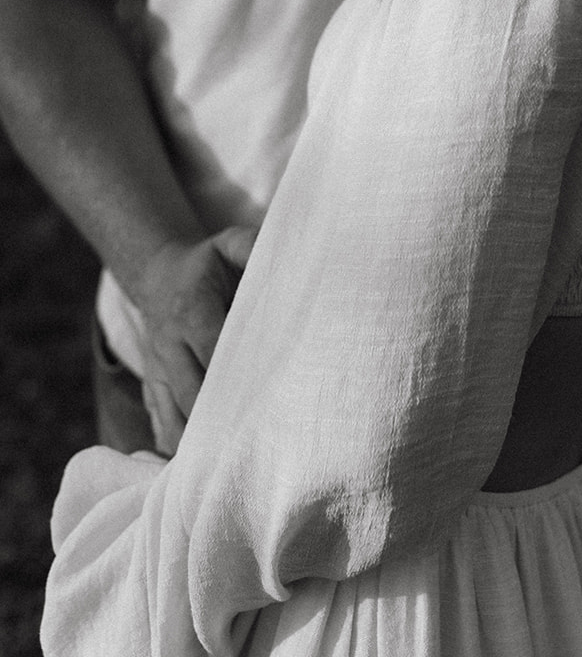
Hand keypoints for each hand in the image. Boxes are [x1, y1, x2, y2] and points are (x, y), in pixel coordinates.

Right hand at [136, 225, 256, 454]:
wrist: (159, 276)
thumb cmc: (210, 264)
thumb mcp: (230, 243)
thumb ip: (252, 247)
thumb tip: (292, 252)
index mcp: (190, 310)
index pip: (215, 350)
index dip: (241, 377)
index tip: (271, 399)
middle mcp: (167, 345)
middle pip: (194, 393)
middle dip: (224, 420)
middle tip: (263, 447)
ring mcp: (155, 372)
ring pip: (174, 418)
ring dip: (201, 444)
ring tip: (234, 472)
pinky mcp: (150, 391)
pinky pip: (161, 428)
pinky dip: (179, 452)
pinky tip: (203, 477)